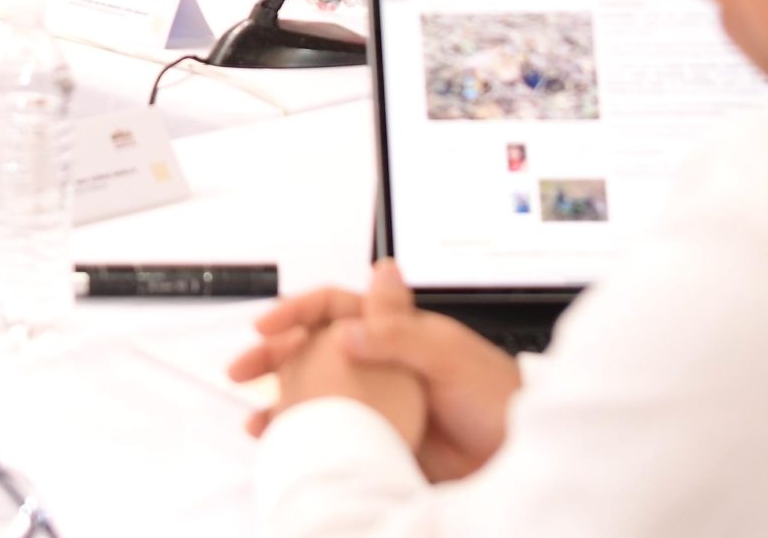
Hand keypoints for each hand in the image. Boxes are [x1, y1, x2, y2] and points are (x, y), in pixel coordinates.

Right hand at [230, 261, 522, 481]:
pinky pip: (331, 433)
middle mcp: (378, 361)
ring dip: (281, 398)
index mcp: (393, 329)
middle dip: (273, 354)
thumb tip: (347, 329)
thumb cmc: (499, 399)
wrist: (523, 461)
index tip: (269, 326)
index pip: (333, 307)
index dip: (297, 312)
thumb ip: (398, 336)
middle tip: (244, 366)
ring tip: (256, 415)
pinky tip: (285, 443)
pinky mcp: (378, 438)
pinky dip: (304, 436)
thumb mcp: (450, 356)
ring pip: (314, 391)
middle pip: (312, 348)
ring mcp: (376, 401)